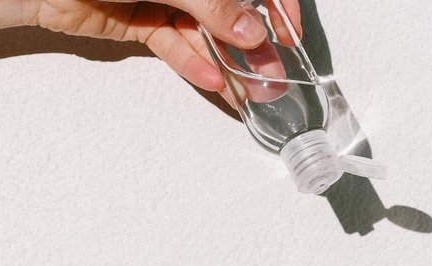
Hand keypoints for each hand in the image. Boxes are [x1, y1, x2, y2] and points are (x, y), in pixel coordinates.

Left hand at [22, 0, 301, 93]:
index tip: (288, 35)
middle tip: (272, 75)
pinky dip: (192, 63)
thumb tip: (253, 32)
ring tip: (249, 91)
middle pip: (230, 11)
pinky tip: (214, 81)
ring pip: (205, 33)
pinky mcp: (143, 23)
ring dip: (228, 63)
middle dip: (253, 45)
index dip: (275, 6)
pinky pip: (175, 46)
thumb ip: (212, 5)